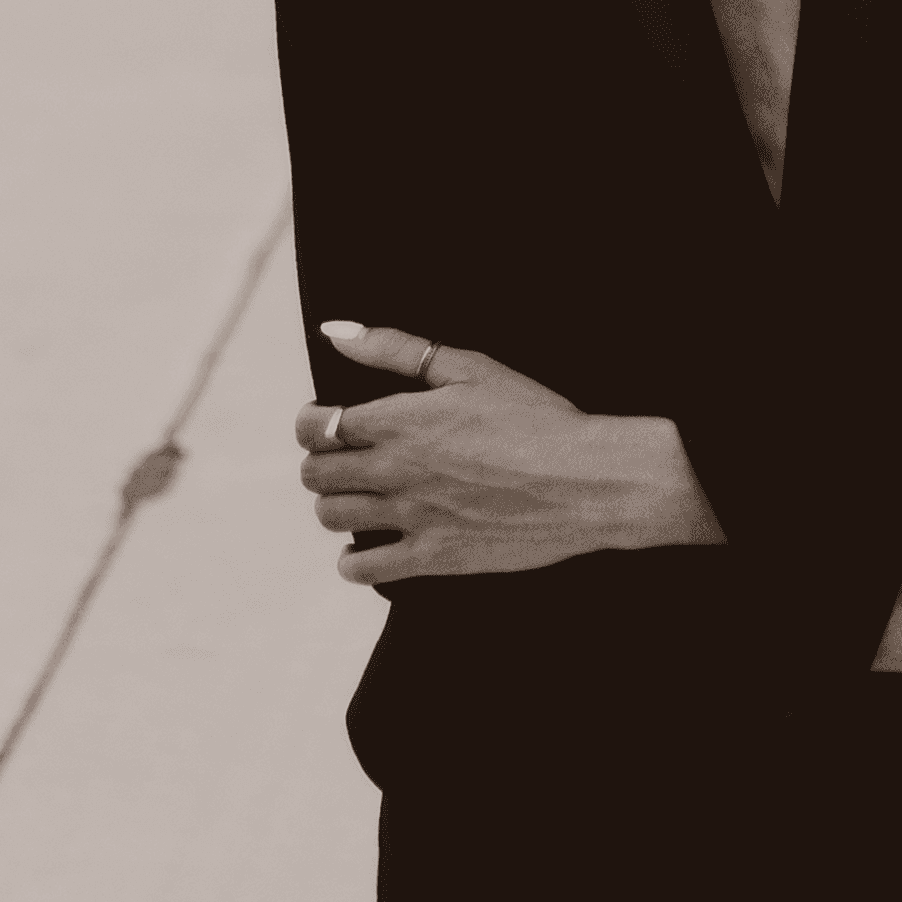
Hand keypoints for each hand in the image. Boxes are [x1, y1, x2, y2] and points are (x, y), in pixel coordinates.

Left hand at [293, 320, 725, 584]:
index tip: (330, 422)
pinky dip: (355, 560)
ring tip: (362, 499)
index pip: (314, 427)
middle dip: (323, 464)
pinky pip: (363, 569)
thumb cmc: (536, 417)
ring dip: (336, 507)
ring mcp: (411, 517)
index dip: (312, 423)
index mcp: (397, 421)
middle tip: (348, 461)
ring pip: (333, 519)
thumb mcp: (470, 368)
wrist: (589, 480)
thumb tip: (337, 333)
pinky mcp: (433, 557)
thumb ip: (396, 349)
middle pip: (316, 475)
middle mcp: (393, 470)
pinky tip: (372, 546)